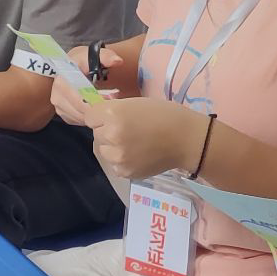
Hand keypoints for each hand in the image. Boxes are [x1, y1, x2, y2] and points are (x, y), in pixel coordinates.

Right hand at [50, 45, 130, 126]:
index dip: (97, 100)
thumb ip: (107, 56)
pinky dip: (89, 117)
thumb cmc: (86, 60)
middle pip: (81, 110)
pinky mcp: (63, 113)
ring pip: (81, 117)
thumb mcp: (96, 54)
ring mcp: (59, 106)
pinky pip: (79, 120)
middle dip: (97, 108)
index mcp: (62, 81)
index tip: (111, 97)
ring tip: (106, 103)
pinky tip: (96, 108)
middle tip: (112, 102)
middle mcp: (57, 95)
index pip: (80, 99)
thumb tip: (117, 61)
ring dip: (94, 113)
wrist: (75, 65)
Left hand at [82, 96, 205, 182]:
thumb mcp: (135, 103)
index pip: (89, 116)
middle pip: (96, 133)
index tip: (112, 116)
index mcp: (112, 114)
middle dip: (107, 130)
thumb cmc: (164, 115)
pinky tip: (139, 155)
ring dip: (113, 147)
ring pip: (104, 150)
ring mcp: (117, 156)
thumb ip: (114, 110)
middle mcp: (111, 135)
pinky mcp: (124, 172)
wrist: (186, 139)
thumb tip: (98, 116)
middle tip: (128, 130)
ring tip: (134, 143)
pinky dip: (122, 160)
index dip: (101, 116)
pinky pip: (114, 164)